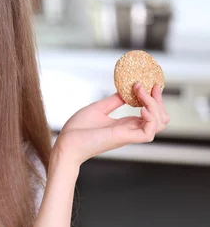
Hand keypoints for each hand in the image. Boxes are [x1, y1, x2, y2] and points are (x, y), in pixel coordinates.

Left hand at [53, 82, 169, 167]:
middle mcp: (130, 129)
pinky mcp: (124, 138)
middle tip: (151, 86)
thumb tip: (125, 89)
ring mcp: (128, 134)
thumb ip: (114, 101)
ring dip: (155, 106)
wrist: (66, 143)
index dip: (154, 99)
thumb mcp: (98, 109)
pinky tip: (141, 109)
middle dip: (159, 101)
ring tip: (141, 94)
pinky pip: (148, 133)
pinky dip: (150, 119)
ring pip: (158, 124)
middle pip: (160, 119)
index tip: (150, 84)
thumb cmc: (78, 130)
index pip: (150, 113)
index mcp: (124, 124)